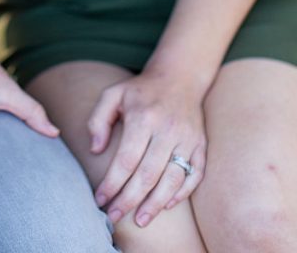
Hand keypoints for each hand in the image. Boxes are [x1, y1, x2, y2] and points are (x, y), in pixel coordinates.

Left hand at [88, 70, 205, 228]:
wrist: (179, 77)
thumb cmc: (140, 90)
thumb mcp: (112, 94)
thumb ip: (98, 120)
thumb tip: (95, 149)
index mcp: (144, 117)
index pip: (126, 160)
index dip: (112, 184)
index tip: (100, 199)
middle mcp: (167, 129)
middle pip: (148, 175)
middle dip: (130, 201)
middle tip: (115, 218)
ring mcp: (187, 138)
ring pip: (173, 179)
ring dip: (156, 204)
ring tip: (141, 220)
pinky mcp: (201, 144)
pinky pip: (195, 174)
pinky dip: (182, 193)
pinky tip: (166, 204)